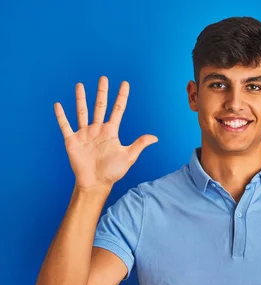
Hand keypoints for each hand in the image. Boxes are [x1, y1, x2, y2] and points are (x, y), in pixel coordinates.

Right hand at [54, 76, 157, 190]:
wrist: (96, 183)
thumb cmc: (113, 171)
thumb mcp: (128, 157)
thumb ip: (139, 144)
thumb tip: (155, 137)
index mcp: (111, 132)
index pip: (117, 110)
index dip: (121, 97)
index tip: (124, 84)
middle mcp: (98, 129)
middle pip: (100, 106)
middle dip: (102, 93)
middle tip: (104, 78)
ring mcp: (84, 134)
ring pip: (82, 112)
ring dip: (81, 99)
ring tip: (80, 85)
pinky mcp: (72, 141)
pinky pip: (65, 126)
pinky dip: (61, 116)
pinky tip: (58, 105)